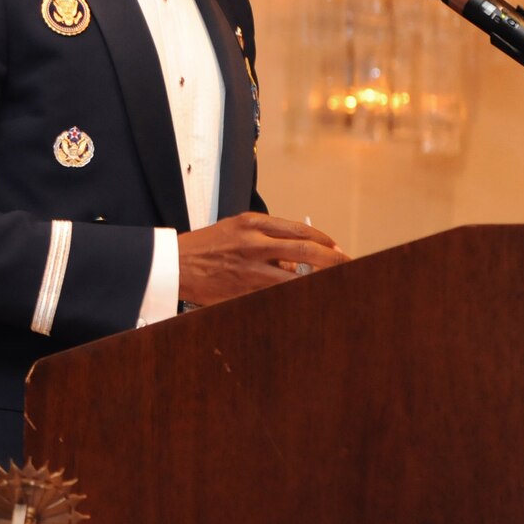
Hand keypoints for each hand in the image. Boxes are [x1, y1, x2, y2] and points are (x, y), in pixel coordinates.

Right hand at [176, 213, 348, 307]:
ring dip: (318, 282)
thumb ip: (265, 237)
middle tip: (350, 267)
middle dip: (334, 261)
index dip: (324, 242)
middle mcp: (254, 244)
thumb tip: (296, 259)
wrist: (173, 264)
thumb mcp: (235, 229)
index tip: (337, 249)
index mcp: (252, 224)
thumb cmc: (204, 247)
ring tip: (333, 286)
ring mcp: (250, 269)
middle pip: (307, 252)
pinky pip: (277, 294)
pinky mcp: (244, 290)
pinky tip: (304, 299)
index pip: (300, 232)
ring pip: (296, 278)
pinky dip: (293, 296)